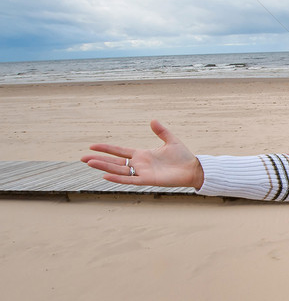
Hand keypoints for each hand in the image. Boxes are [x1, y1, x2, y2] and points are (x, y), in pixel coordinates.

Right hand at [81, 120, 204, 188]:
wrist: (193, 168)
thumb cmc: (182, 157)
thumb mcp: (170, 140)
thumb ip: (161, 131)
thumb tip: (153, 120)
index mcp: (142, 154)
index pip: (119, 151)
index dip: (106, 149)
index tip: (92, 146)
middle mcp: (139, 164)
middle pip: (114, 162)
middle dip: (99, 159)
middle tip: (82, 158)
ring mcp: (142, 172)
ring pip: (118, 170)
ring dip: (104, 167)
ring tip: (89, 163)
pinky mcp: (147, 180)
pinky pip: (129, 180)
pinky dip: (117, 178)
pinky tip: (105, 175)